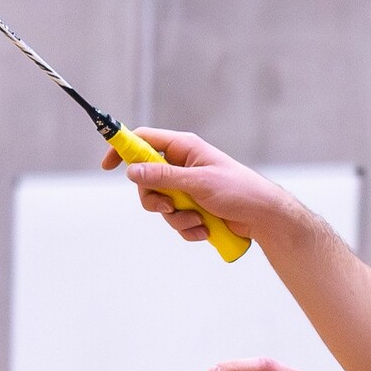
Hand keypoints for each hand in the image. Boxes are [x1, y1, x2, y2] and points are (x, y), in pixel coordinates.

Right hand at [100, 127, 289, 243]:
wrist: (262, 217)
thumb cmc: (238, 190)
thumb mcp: (198, 182)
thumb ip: (163, 177)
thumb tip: (132, 171)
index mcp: (184, 148)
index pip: (144, 140)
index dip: (123, 149)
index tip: (108, 166)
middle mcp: (182, 165)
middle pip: (146, 180)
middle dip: (156, 200)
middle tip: (170, 206)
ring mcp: (186, 188)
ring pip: (159, 204)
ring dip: (176, 218)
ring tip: (198, 221)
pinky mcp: (192, 208)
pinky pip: (174, 220)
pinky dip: (187, 228)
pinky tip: (205, 230)